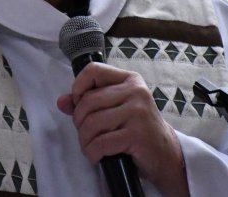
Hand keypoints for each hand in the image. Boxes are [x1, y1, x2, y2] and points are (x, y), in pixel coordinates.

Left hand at [56, 62, 188, 196]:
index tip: (78, 103)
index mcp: (129, 79)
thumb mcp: (115, 110)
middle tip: (85, 134)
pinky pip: (101, 142)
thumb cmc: (137, 130)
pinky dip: (93, 152)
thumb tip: (62, 102)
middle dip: (79, 122)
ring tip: (91, 147)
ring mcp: (138, 112)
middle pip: (88, 101)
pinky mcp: (137, 134)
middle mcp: (135, 91)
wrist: (166, 154)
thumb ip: (88, 102)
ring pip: (92, 123)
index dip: (78, 87)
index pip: (93, 70)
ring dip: (85, 140)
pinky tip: (97, 156)